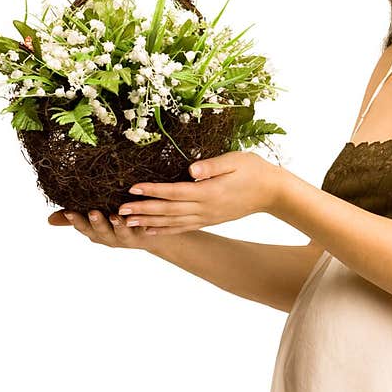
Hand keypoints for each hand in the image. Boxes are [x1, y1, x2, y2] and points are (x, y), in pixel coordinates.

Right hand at [47, 208, 151, 247]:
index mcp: (96, 232)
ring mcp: (127, 237)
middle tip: (92, 213)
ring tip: (114, 216)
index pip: (83, 227)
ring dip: (117, 225)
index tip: (68, 212)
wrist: (150, 235)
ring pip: (121, 232)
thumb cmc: (117, 222)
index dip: (76, 221)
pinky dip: (140, 224)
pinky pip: (142, 229)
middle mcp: (110, 237)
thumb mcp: (96, 220)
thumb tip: (50, 220)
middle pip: (101, 232)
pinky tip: (138, 217)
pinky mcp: (144, 232)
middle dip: (96, 223)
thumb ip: (75, 219)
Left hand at [112, 150, 279, 234]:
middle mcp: (205, 208)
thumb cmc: (253, 170)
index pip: (174, 192)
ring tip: (128, 222)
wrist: (272, 192)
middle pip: (168, 210)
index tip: (132, 187)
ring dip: (149, 222)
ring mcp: (207, 216)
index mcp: (209, 192)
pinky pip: (184, 228)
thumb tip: (192, 170)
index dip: (152, 190)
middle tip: (120, 210)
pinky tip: (151, 231)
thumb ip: (212, 166)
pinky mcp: (210, 220)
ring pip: (173, 222)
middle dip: (143, 210)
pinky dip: (166, 230)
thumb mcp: (235, 160)